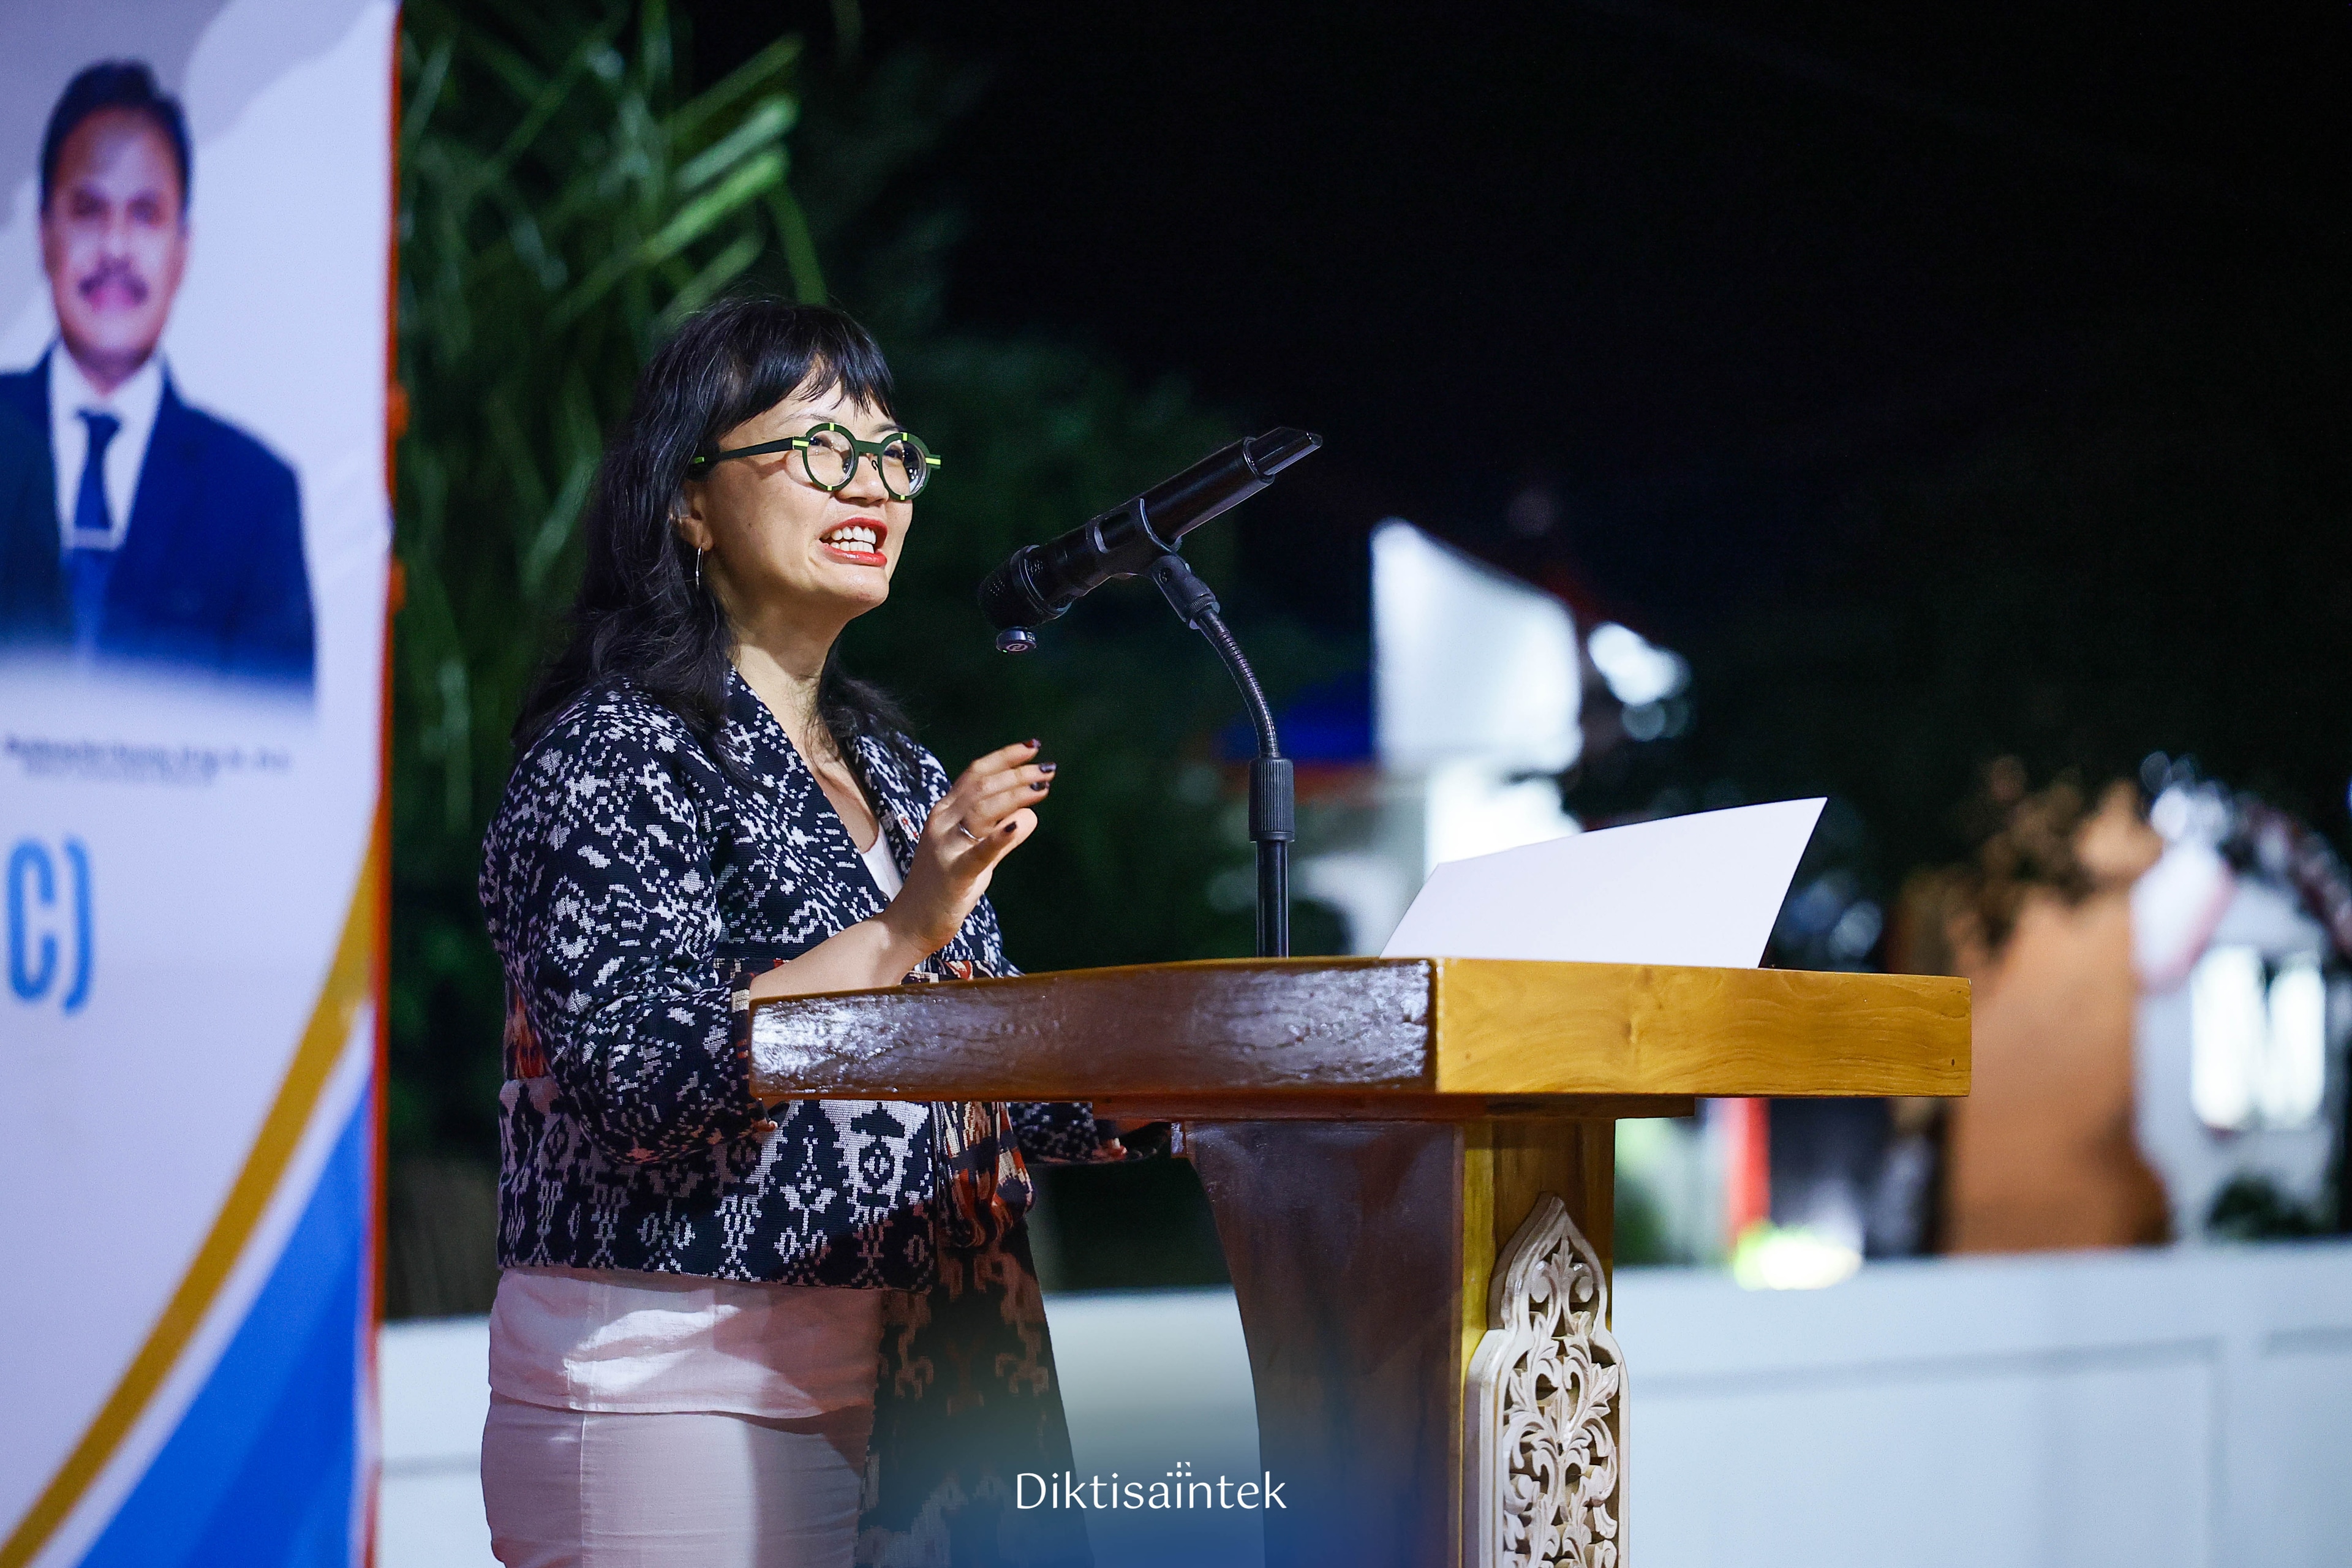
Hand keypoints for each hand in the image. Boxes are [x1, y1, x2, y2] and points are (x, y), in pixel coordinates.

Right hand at [880, 740, 1054, 958]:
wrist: (911, 923)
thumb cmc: (944, 888)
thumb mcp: (977, 855)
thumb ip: (1002, 835)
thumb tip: (1031, 816)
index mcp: (945, 812)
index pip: (975, 774)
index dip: (1005, 757)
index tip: (1033, 747)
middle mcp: (942, 822)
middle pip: (983, 787)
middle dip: (1018, 774)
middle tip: (1049, 769)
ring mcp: (946, 847)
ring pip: (982, 809)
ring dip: (1015, 795)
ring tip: (1042, 788)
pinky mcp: (955, 874)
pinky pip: (979, 851)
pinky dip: (1001, 836)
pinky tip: (1022, 823)